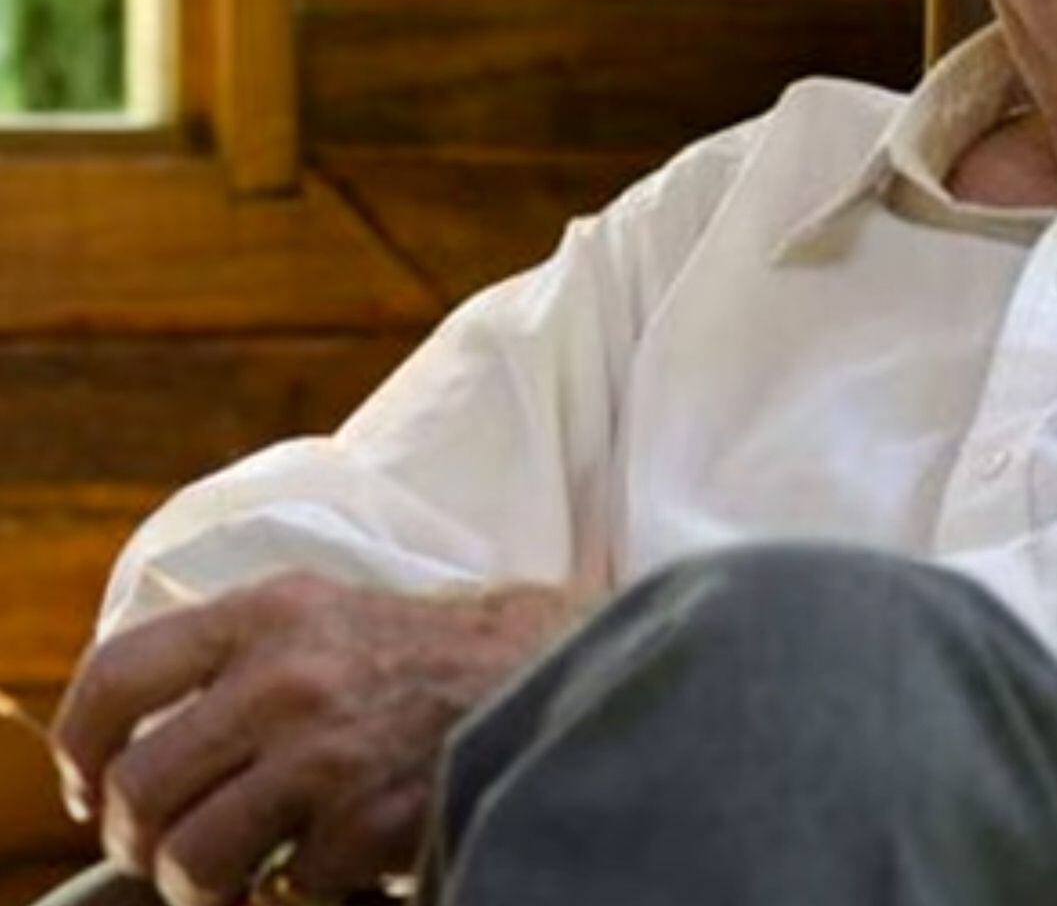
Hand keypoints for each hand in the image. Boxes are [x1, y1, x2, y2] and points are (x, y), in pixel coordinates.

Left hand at [51, 571, 581, 905]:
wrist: (542, 671)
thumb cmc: (420, 652)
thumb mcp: (320, 612)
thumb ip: (233, 653)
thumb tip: (129, 740)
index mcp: (267, 613)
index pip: (117, 676)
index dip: (80, 747)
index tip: (89, 785)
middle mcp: (287, 676)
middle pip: (140, 788)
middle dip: (141, 839)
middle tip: (170, 849)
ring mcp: (328, 752)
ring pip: (193, 858)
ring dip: (206, 884)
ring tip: (243, 874)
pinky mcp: (372, 818)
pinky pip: (291, 884)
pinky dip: (310, 883)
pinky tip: (342, 851)